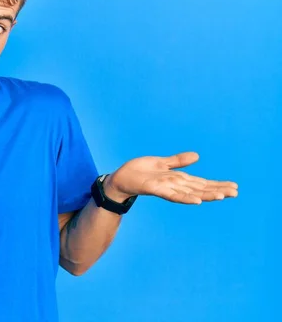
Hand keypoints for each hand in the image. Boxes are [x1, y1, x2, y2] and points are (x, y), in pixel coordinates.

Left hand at [105, 152, 237, 204]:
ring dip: (206, 195)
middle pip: (200, 188)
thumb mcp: (162, 163)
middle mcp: (175, 185)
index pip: (202, 182)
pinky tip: (197, 201)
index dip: (217, 184)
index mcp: (177, 179)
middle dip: (217, 190)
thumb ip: (178, 161)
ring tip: (222, 196)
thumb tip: (197, 156)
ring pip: (190, 192)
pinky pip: (172, 194)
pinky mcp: (156, 189)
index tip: (234, 187)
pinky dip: (185, 197)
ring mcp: (166, 188)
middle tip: (236, 192)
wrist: (121, 179)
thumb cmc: (140, 172)